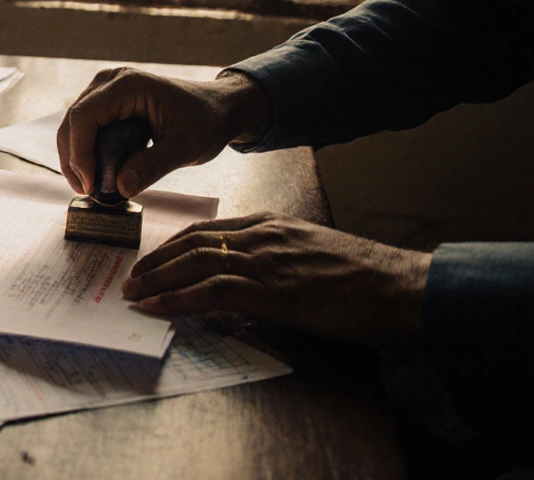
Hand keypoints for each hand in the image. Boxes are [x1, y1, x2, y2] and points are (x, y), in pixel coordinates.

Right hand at [57, 68, 271, 197]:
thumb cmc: (206, 121)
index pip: (85, 116)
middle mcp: (110, 82)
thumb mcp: (185, 148)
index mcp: (128, 85)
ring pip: (73, 126)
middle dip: (73, 159)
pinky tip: (95, 174)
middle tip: (87, 191)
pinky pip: (85, 128)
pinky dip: (84, 152)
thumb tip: (121, 188)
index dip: (80, 152)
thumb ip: (153, 166)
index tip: (90, 184)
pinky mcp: (106, 103)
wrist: (218, 108)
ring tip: (90, 187)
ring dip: (75, 157)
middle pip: (73, 121)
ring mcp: (106, 90)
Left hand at [121, 212, 432, 344]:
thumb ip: (278, 259)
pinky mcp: (272, 291)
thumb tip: (250, 281)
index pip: (209, 230)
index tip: (153, 258)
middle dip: (156, 261)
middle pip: (193, 243)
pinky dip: (177, 300)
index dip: (175, 245)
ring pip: (195, 264)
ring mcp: (266, 261)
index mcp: (272, 224)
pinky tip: (156, 309)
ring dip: (157, 280)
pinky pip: (212, 292)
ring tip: (133, 294)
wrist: (401, 287)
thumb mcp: (313, 254)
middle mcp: (263, 236)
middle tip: (131, 277)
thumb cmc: (365, 277)